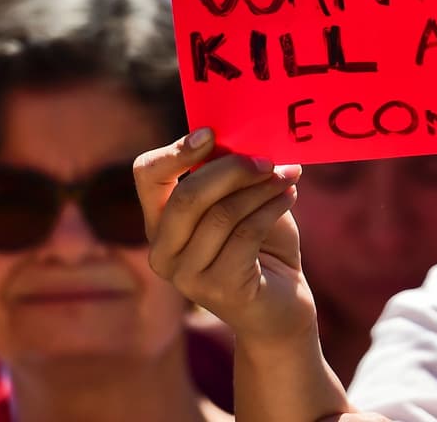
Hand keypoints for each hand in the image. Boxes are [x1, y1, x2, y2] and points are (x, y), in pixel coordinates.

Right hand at [134, 128, 315, 342]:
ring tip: (288, 176)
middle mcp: (162, 251)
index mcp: (159, 222)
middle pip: (189, 195)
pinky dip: (272, 208)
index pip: (147, 175)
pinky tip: (289, 196)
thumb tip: (233, 136)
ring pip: (222, 214)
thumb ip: (228, 175)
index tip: (211, 133)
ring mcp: (187, 276)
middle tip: (269, 160)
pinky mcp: (219, 289)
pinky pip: (246, 233)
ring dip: (262, 188)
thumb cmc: (260, 244)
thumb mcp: (241, 200)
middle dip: (233, 169)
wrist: (283, 304)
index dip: (176, 150)